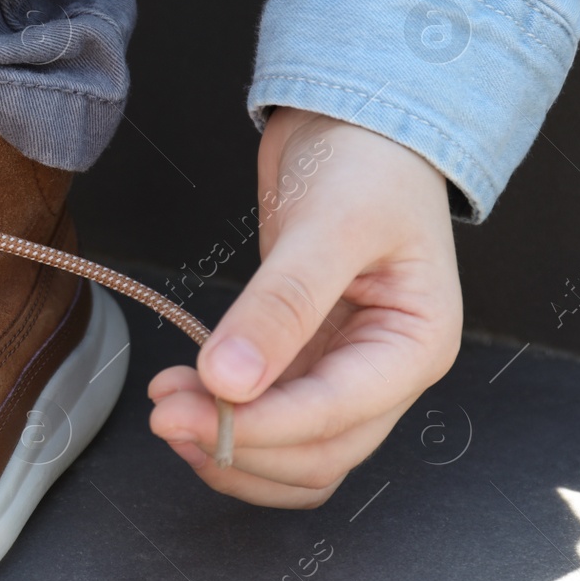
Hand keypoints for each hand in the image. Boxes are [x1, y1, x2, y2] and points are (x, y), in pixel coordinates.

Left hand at [147, 107, 462, 506]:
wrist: (355, 124)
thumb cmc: (368, 161)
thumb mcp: (329, 224)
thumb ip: (282, 305)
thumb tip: (230, 378)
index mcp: (415, 345)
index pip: (334, 418)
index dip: (258, 428)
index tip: (186, 414)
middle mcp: (386, 372)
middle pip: (317, 456)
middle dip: (238, 445)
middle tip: (164, 414)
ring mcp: (345, 371)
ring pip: (293, 455)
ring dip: (230, 449)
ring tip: (168, 410)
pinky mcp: (304, 360)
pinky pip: (270, 421)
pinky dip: (227, 423)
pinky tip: (184, 397)